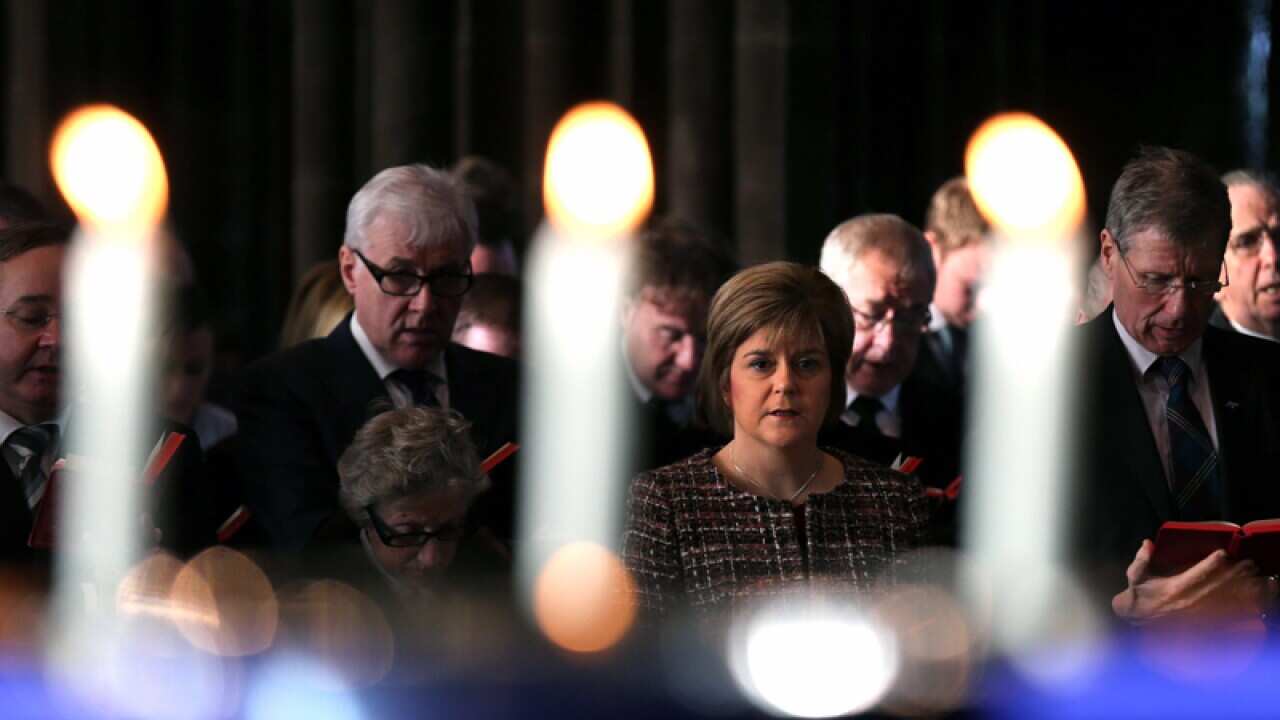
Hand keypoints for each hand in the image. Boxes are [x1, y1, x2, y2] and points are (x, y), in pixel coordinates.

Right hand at [1111, 540, 1277, 623]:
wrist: (1137, 624)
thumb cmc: (1137, 598)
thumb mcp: (1135, 576)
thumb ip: (1141, 559)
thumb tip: (1147, 542)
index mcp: (1175, 587)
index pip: (1198, 573)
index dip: (1211, 563)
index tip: (1223, 553)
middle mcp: (1190, 601)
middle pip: (1218, 586)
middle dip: (1235, 574)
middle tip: (1249, 564)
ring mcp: (1198, 614)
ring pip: (1225, 600)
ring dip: (1241, 589)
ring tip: (1254, 578)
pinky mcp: (1201, 623)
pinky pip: (1223, 615)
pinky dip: (1237, 607)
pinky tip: (1249, 600)